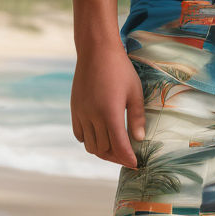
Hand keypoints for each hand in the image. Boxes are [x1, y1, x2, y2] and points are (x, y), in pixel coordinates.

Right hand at [70, 45, 144, 168]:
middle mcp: (93, 116)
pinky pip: (79, 134)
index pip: (119, 146)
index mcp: (110, 113)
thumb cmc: (120, 69)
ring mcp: (81, 113)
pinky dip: (89, 140)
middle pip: (103, 149)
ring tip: (115, 149)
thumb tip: (139, 139)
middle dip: (117, 157)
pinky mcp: (75, 109)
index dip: (127, 158)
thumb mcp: (134, 91)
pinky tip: (100, 136)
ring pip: (90, 145)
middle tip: (127, 157)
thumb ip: (136, 117)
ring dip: (102, 151)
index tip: (135, 164)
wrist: (96, 51)